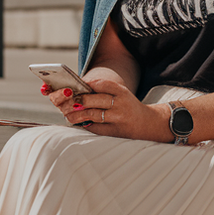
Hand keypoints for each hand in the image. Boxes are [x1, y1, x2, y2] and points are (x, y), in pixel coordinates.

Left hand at [45, 79, 170, 141]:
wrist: (148, 124)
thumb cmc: (128, 107)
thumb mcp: (121, 94)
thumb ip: (103, 91)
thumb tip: (77, 92)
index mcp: (121, 91)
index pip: (100, 84)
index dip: (85, 85)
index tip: (74, 86)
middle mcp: (120, 103)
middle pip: (93, 99)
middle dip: (76, 100)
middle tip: (65, 102)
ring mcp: (118, 118)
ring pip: (92, 114)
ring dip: (77, 115)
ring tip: (67, 115)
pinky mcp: (115, 131)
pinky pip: (96, 127)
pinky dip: (86, 125)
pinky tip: (79, 123)